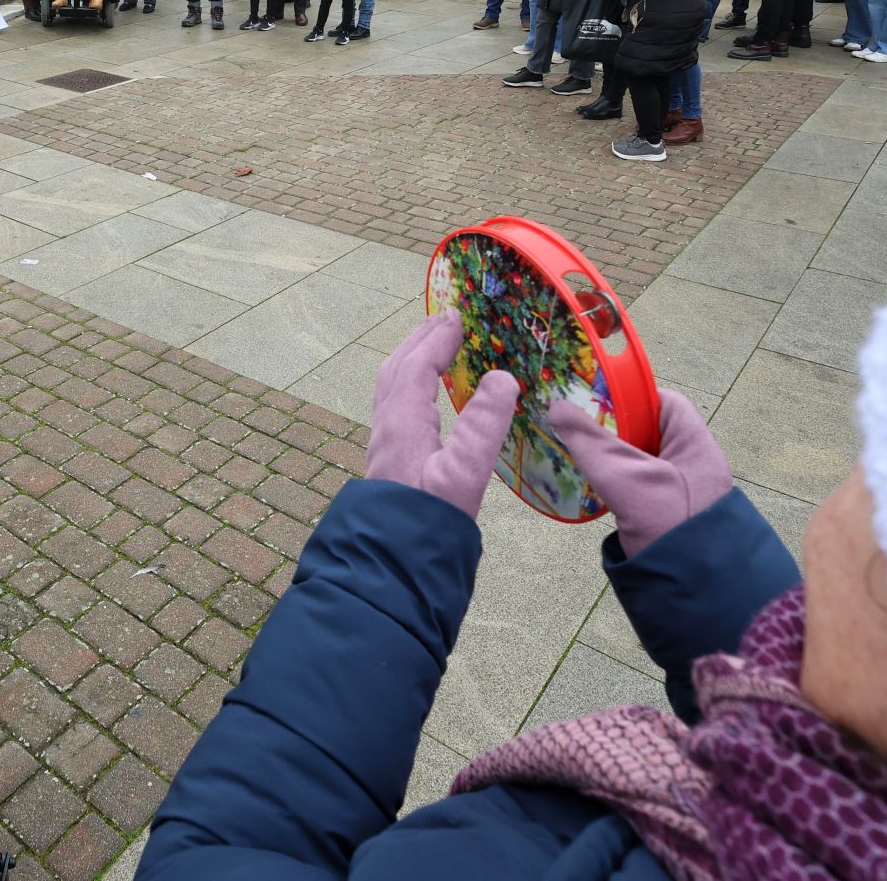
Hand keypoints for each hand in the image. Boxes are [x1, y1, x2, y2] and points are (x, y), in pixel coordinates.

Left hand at [364, 312, 518, 520]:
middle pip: (396, 371)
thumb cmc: (428, 523)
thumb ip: (483, 425)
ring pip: (390, 390)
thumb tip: (502, 378)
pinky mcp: (388, 466)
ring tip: (432, 349)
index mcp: (403, 424)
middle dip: (419, 341)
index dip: (437, 339)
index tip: (458, 317)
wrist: (392, 569)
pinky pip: (394, 408)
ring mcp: (384, 448)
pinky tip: (424, 404)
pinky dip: (409, 387)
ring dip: (411, 361)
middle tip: (443, 320)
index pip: (417, 367)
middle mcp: (387, 430)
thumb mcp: (463, 474)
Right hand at [544, 392, 731, 556]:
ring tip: (573, 449)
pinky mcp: (663, 516)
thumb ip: (589, 441)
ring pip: (637, 461)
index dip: (630, 396)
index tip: (594, 397)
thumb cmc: (669, 524)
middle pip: (647, 431)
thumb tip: (556, 406)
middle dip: (611, 426)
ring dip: (608, 456)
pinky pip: (634, 487)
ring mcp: (677, 492)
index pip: (664, 402)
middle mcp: (690, 464)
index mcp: (694, 444)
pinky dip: (611, 482)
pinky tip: (587, 484)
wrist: (693, 590)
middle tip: (575, 422)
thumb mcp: (625, 477)